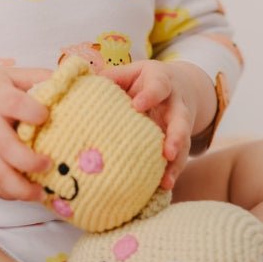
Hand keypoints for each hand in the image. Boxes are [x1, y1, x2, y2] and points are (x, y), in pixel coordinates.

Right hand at [0, 68, 52, 200]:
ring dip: (19, 187)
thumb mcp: (10, 75)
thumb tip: (71, 83)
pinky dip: (7, 193)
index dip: (29, 110)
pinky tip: (26, 194)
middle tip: (48, 164)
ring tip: (41, 192)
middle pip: (3, 145)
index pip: (11, 103)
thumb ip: (38, 78)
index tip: (44, 116)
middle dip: (27, 160)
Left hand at [102, 60, 206, 189]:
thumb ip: (110, 78)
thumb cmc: (143, 81)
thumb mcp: (129, 73)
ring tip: (165, 181)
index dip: (149, 96)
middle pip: (181, 120)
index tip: (137, 106)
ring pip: (183, 144)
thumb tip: (79, 84)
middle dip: (176, 136)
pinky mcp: (179, 142)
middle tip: (168, 152)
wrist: (178, 86)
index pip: (158, 87)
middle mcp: (175, 104)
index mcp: (161, 82)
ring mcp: (180, 125)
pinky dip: (171, 173)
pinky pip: (179, 159)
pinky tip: (162, 188)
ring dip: (176, 163)